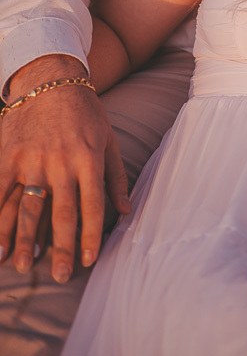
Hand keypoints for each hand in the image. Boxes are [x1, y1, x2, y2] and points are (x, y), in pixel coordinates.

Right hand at [0, 55, 129, 281]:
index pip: (92, 206)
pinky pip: (2, 192)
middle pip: (61, 213)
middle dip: (62, 247)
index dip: (91, 236)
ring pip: (29, 207)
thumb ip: (116, 176)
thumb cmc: (85, 111)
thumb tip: (125, 211)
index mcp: (89, 159)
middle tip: (62, 275)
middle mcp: (62, 162)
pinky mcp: (9, 155)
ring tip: (24, 265)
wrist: (50, 80)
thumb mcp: (108, 138)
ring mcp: (33, 159)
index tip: (89, 260)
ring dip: (25, 239)